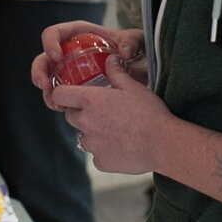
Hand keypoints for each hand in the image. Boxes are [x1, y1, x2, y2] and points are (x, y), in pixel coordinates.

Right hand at [31, 21, 145, 101]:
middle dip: (39, 71)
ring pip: (49, 79)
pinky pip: (60, 94)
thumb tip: (122, 51)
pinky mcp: (75, 89)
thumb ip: (134, 40)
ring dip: (46, 91)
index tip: (57, 56)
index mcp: (80, 35)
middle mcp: (71, 52)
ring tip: (54, 103)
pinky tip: (62, 109)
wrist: (144, 74)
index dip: (50, 42)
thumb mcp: (139, 42)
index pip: (55, 33)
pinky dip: (57, 102)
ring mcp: (71, 72)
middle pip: (45, 58)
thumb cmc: (138, 52)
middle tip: (45, 85)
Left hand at [43, 68, 171, 175]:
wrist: (161, 144)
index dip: (63, 93)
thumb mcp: (133, 87)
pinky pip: (96, 155)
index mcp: (90, 101)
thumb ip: (116, 72)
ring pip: (82, 136)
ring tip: (114, 129)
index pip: (59, 95)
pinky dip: (104, 151)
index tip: (70, 94)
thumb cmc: (149, 113)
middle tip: (99, 111)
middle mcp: (86, 122)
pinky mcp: (101, 162)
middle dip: (79, 112)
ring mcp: (92, 144)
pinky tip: (121, 146)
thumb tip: (110, 59)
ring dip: (92, 132)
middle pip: (70, 116)